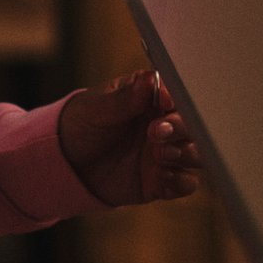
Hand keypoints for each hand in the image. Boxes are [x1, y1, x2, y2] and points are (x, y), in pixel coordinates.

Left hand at [58, 69, 203, 206]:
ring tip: (160, 154)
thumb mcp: (97, 108)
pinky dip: (181, 181)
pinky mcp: (160, 181)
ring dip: (185, 153)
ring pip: (196, 151)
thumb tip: (149, 80)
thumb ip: (124, 98)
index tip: (166, 103)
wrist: (67, 164)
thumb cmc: (82, 124)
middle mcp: (163, 122)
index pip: (176, 91)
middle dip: (181, 126)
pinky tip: (163, 177)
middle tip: (156, 132)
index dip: (177, 97)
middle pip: (192, 122)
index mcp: (150, 97)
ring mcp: (164, 152)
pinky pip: (185, 183)